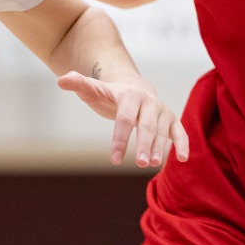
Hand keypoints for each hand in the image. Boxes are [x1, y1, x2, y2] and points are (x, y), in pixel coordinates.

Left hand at [57, 73, 190, 167]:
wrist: (132, 87)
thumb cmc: (108, 94)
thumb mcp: (92, 89)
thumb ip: (78, 84)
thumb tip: (61, 80)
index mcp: (130, 95)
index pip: (125, 119)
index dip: (120, 139)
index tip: (114, 159)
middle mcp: (150, 102)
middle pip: (148, 126)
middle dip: (144, 144)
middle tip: (140, 163)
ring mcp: (163, 111)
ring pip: (163, 132)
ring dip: (159, 148)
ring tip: (151, 164)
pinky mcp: (171, 120)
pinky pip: (180, 132)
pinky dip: (183, 144)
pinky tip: (184, 159)